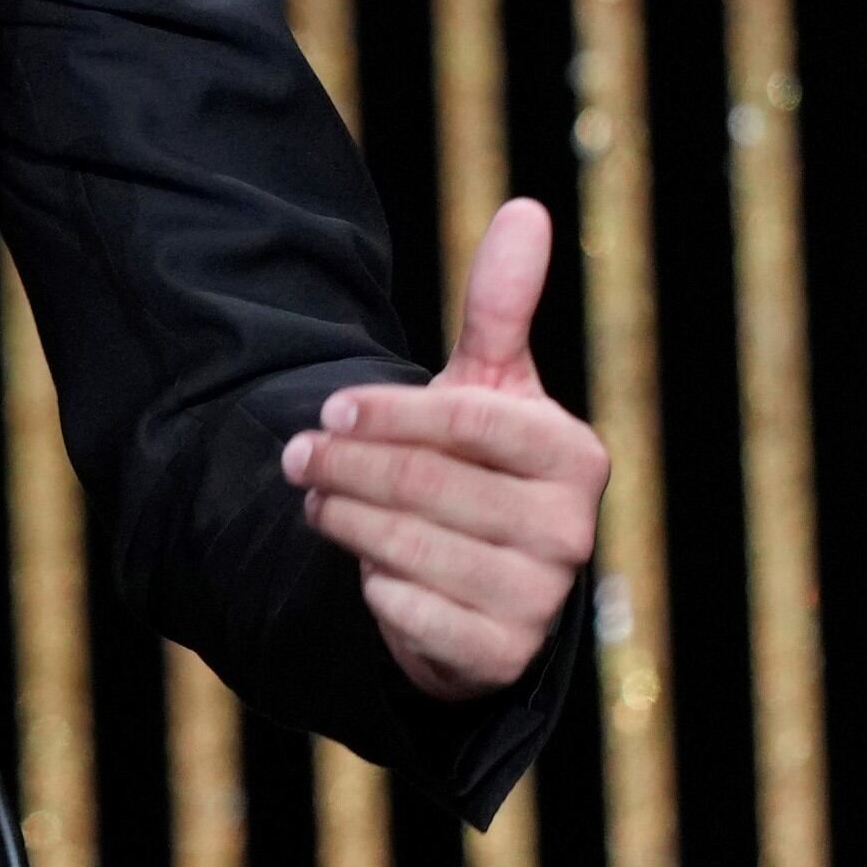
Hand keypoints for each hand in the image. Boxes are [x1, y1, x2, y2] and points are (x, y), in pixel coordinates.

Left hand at [280, 197, 608, 701]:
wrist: (482, 583)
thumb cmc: (483, 466)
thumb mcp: (490, 387)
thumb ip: (498, 306)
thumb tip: (525, 208)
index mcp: (574, 456)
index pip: (467, 421)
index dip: (387, 412)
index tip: (328, 405)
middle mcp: (571, 532)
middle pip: (425, 485)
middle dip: (344, 465)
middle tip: (292, 452)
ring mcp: (541, 601)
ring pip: (409, 549)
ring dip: (344, 518)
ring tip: (314, 497)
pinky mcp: (501, 658)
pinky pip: (411, 617)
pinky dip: (372, 589)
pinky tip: (362, 568)